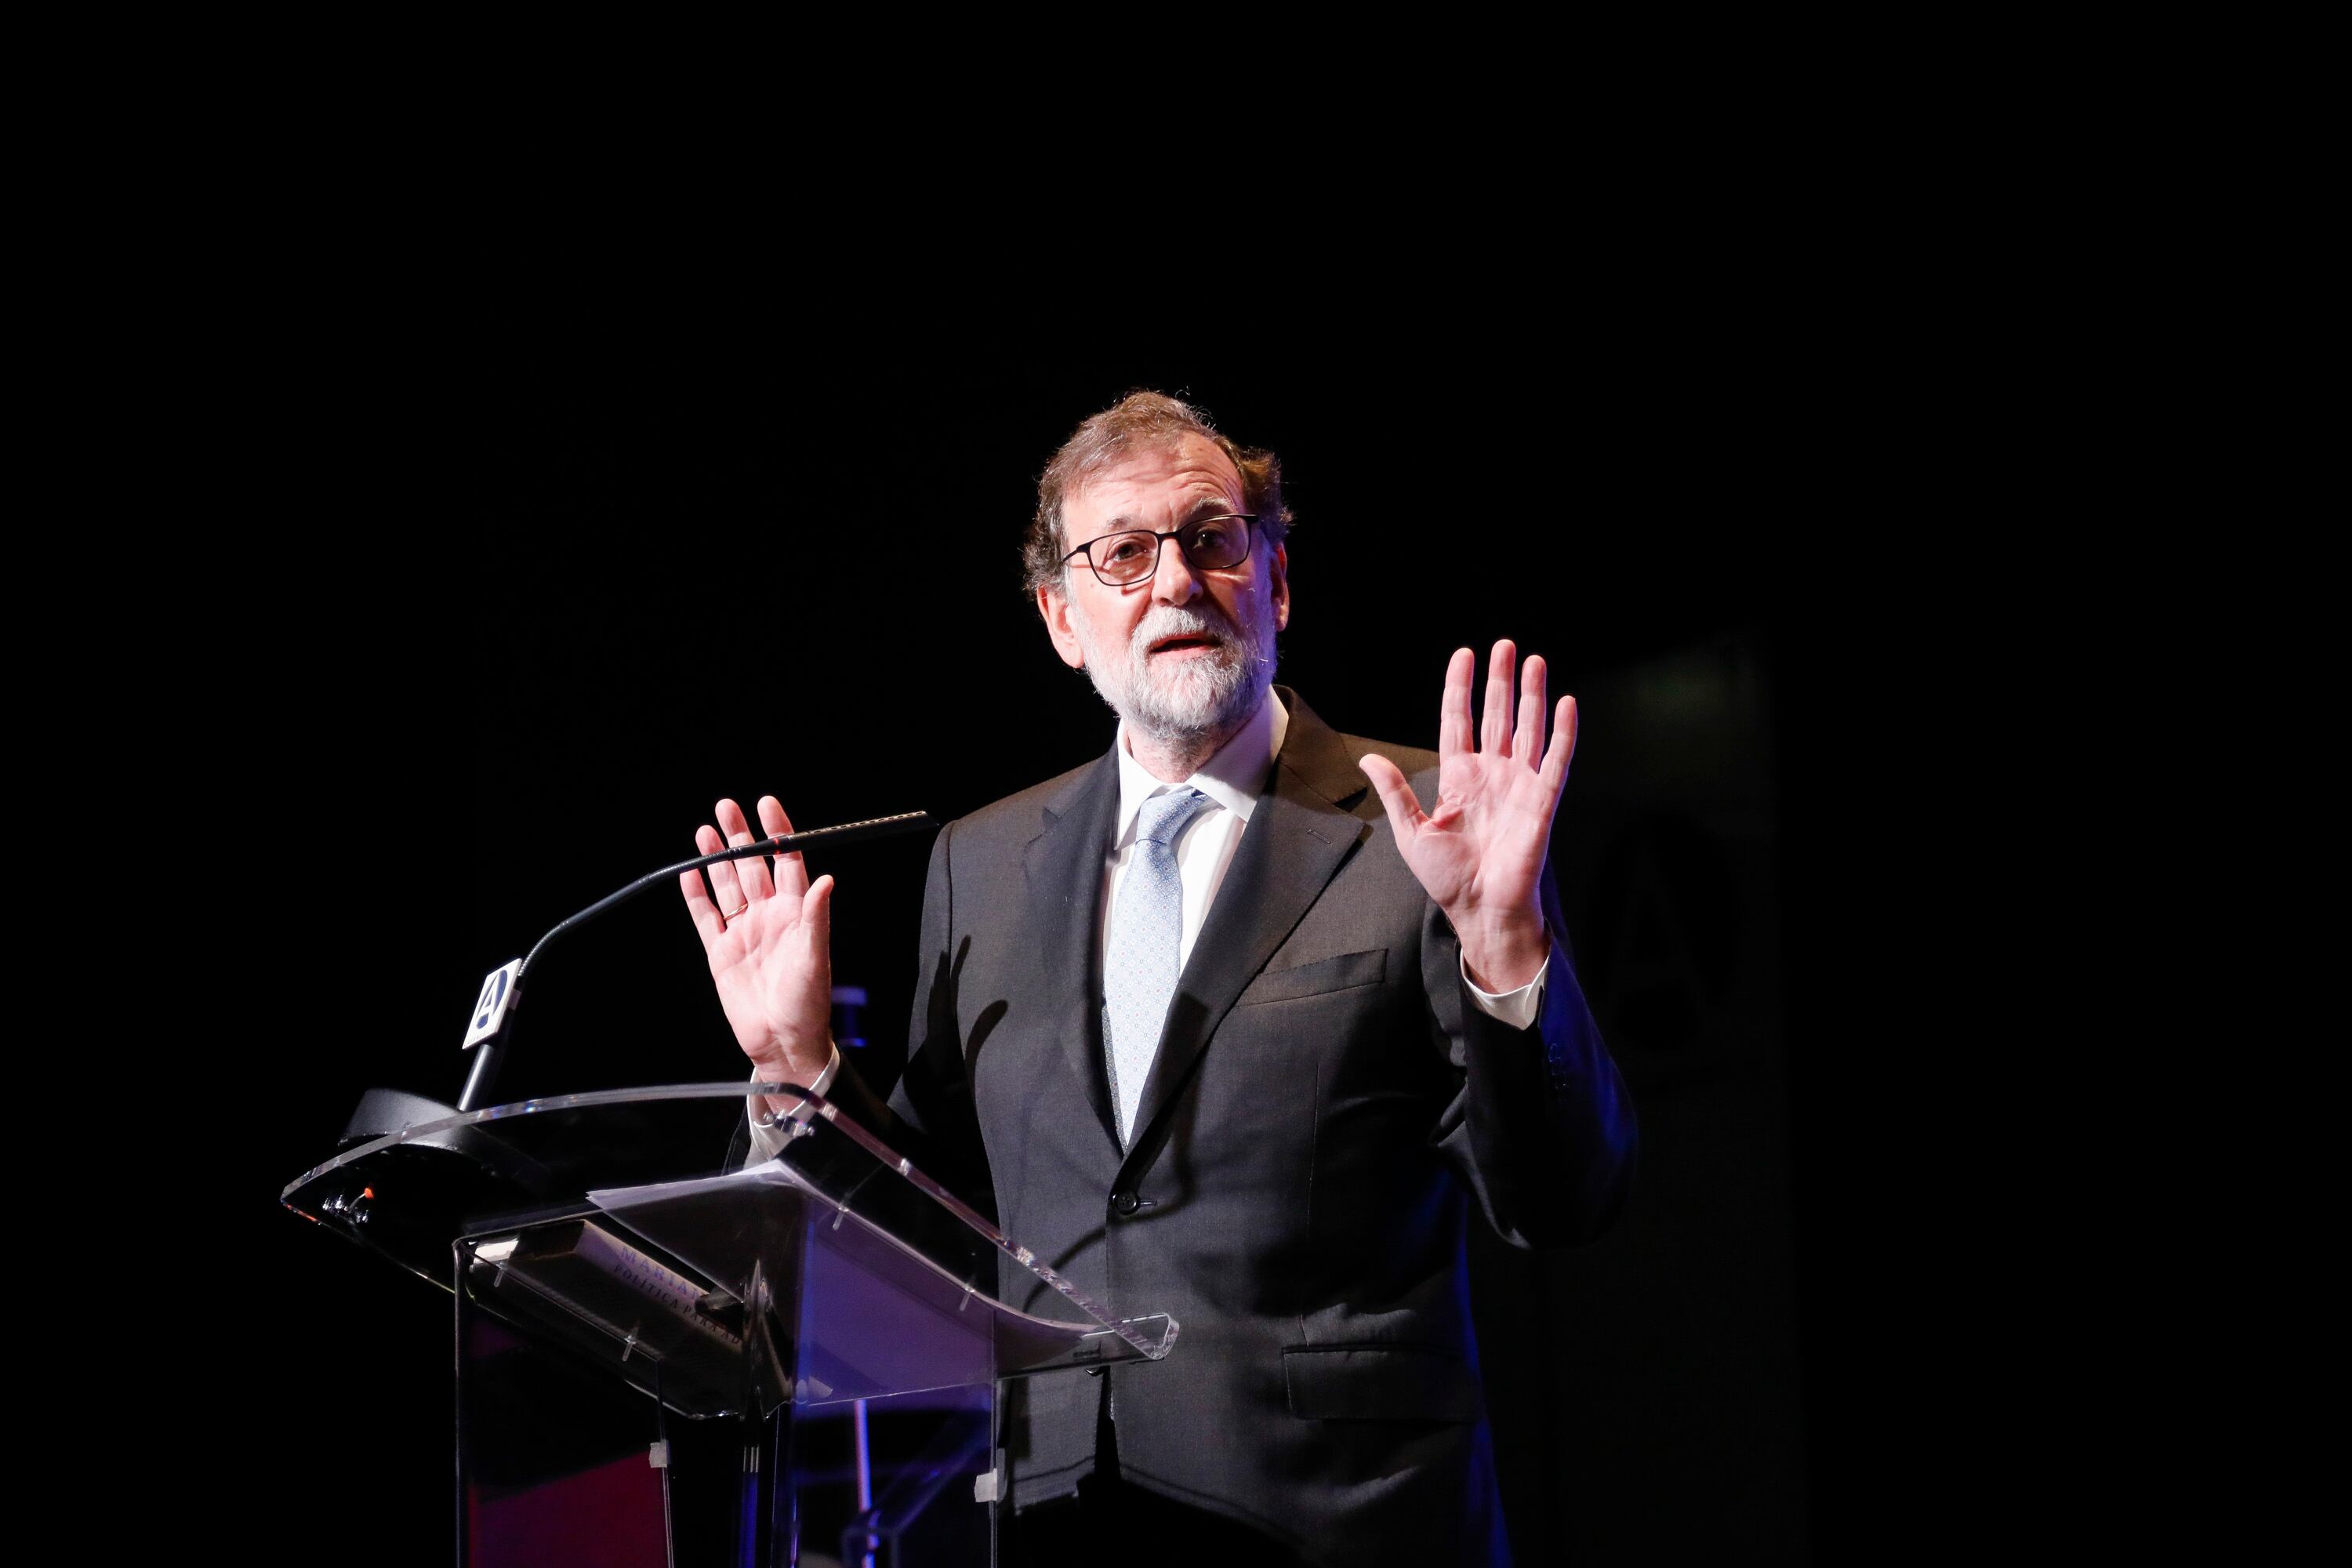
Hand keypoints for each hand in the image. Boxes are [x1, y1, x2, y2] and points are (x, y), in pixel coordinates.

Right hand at [677, 795, 835, 1094]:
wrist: (783, 1042)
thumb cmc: (808, 1003)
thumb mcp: (815, 958)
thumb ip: (817, 918)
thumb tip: (826, 879)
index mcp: (797, 913)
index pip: (787, 862)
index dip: (777, 833)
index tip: (766, 805)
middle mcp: (770, 916)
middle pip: (752, 867)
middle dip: (739, 836)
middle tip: (725, 807)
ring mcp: (744, 932)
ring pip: (727, 886)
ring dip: (716, 859)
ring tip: (704, 830)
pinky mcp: (721, 952)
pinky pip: (706, 917)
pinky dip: (697, 896)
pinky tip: (689, 874)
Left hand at [1360, 641, 1576, 992]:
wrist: (1480, 909)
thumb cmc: (1447, 878)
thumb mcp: (1410, 832)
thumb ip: (1395, 791)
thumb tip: (1367, 758)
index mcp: (1459, 779)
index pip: (1459, 721)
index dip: (1461, 688)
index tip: (1464, 654)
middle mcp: (1492, 775)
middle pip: (1497, 716)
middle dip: (1500, 681)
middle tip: (1505, 646)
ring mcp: (1519, 785)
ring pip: (1529, 729)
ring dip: (1531, 696)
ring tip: (1533, 661)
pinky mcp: (1543, 802)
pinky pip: (1556, 761)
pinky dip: (1563, 733)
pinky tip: (1566, 704)